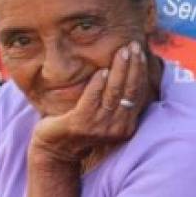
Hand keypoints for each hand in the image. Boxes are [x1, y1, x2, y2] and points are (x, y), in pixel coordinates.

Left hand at [31, 40, 149, 162]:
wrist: (54, 151)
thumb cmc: (79, 128)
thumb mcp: (102, 116)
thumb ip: (114, 100)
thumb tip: (126, 71)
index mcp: (125, 125)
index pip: (137, 94)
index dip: (140, 72)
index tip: (140, 52)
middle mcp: (115, 127)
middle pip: (129, 91)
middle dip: (133, 66)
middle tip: (133, 45)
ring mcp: (98, 127)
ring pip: (113, 92)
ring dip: (119, 69)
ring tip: (122, 51)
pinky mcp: (80, 124)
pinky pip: (92, 99)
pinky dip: (97, 84)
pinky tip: (101, 71)